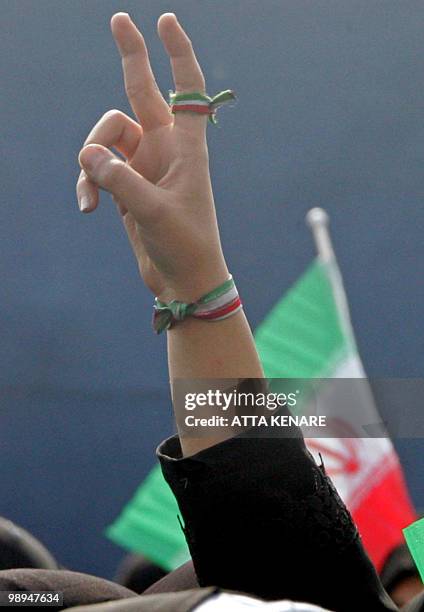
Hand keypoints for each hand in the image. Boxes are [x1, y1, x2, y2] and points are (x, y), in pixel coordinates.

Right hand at [76, 13, 228, 301]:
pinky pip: (98, 170)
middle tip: (118, 17)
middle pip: (140, 93)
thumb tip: (87, 155)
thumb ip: (121, 181)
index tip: (165, 21)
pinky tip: (86, 207)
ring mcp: (143, 166)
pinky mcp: (126, 187)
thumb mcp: (154, 211)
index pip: (187, 90)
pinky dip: (88, 184)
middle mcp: (164, 149)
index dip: (178, 54)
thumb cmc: (185, 244)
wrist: (183, 279)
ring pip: (106, 138)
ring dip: (91, 161)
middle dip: (131, 56)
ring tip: (91, 195)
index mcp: (185, 147)